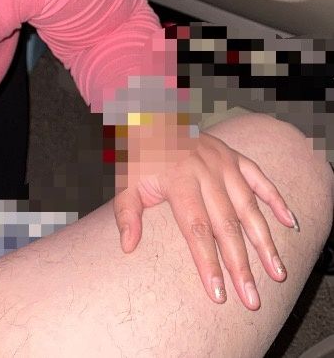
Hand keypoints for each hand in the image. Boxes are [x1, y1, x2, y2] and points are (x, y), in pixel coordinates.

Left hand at [113, 115, 296, 309]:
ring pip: (248, 207)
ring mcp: (224, 162)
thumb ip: (127, 213)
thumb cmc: (140, 155)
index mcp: (179, 178)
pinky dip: (277, 200)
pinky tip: (289, 224)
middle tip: (251, 299)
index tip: (218, 294)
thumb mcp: (126, 180)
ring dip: (264, 242)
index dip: (208, 262)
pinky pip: (260, 179)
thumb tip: (128, 246)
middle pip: (226, 225)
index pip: (196, 228)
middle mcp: (206, 171)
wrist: (154, 117)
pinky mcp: (235, 156)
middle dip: (240, 265)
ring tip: (277, 273)